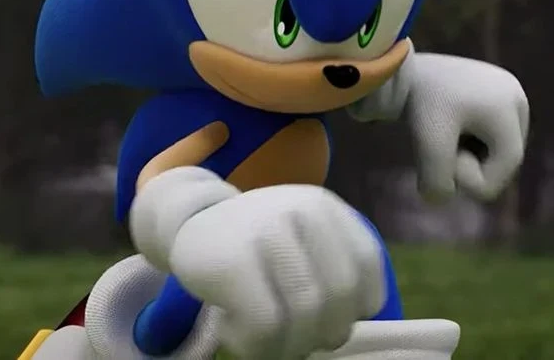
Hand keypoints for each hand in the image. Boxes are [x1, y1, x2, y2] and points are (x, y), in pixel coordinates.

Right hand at [139, 173, 384, 359]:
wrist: (187, 222)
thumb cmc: (254, 245)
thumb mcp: (300, 241)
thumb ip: (333, 270)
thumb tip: (356, 329)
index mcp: (324, 207)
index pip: (366, 267)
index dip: (357, 305)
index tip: (330, 317)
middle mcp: (300, 212)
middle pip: (339, 297)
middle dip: (324, 332)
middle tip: (299, 339)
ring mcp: (265, 233)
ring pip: (305, 315)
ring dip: (291, 345)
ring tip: (270, 342)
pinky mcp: (232, 263)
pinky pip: (267, 326)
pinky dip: (259, 346)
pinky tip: (238, 334)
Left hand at [401, 53, 528, 202]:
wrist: (404, 66)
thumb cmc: (420, 101)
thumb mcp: (427, 142)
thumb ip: (437, 181)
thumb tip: (441, 200)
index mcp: (510, 107)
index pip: (506, 167)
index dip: (472, 178)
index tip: (441, 160)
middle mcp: (518, 97)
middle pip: (505, 159)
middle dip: (471, 164)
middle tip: (439, 147)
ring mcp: (511, 93)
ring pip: (498, 149)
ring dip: (470, 154)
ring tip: (444, 132)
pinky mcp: (499, 93)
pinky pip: (491, 135)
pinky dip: (469, 141)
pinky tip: (449, 125)